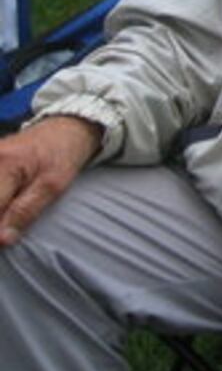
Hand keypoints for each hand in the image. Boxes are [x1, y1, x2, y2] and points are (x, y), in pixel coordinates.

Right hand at [0, 117, 100, 245]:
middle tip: (7, 232)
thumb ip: (26, 211)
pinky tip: (5, 208)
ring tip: (9, 215)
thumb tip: (2, 240)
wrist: (65, 129)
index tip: (5, 242)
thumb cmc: (63, 156)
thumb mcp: (54, 186)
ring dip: (0, 212)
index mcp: (5, 164)